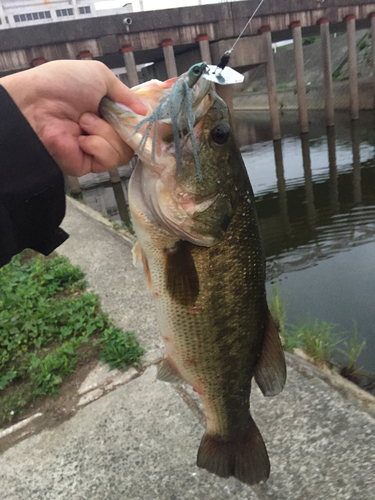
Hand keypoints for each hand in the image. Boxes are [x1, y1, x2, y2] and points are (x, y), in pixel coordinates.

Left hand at [1, 60, 145, 175]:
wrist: (36, 103)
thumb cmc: (62, 84)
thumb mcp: (100, 75)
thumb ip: (126, 93)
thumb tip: (145, 111)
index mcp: (106, 111)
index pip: (134, 124)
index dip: (141, 123)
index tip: (144, 117)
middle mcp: (103, 131)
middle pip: (133, 141)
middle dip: (124, 127)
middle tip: (106, 114)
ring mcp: (95, 149)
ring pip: (123, 152)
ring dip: (106, 133)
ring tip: (84, 121)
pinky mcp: (87, 164)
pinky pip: (108, 161)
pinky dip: (98, 147)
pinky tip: (82, 139)